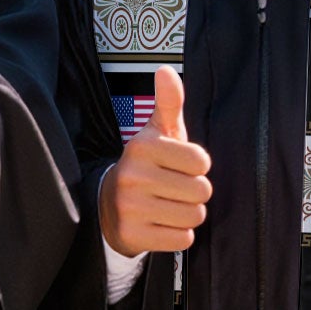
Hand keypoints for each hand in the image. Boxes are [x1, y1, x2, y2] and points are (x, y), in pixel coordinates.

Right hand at [98, 65, 211, 254]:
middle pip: (202, 191)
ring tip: (167, 206)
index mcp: (142, 146)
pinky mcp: (133, 235)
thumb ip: (168, 102)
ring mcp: (131, 207)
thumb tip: (166, 71)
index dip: (197, 167)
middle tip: (172, 189)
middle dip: (193, 193)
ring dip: (187, 214)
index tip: (178, 166)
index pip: (202, 162)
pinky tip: (160, 224)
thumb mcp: (156, 133)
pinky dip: (177, 234)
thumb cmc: (145, 166)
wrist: (108, 205)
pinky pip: (183, 239)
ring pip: (194, 216)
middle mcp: (133, 175)